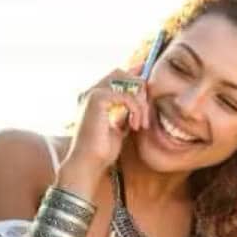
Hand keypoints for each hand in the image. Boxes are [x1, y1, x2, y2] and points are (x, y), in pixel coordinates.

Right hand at [62, 67, 150, 190]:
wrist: (88, 163)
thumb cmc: (102, 151)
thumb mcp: (119, 127)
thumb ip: (125, 112)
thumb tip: (139, 102)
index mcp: (94, 98)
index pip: (116, 76)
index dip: (134, 75)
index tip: (148, 88)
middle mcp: (90, 92)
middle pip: (121, 73)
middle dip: (138, 89)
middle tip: (145, 113)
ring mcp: (92, 93)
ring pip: (126, 82)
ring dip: (140, 102)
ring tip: (141, 123)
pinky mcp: (97, 98)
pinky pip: (127, 96)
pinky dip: (136, 109)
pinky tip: (135, 126)